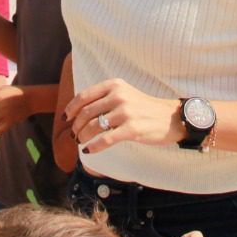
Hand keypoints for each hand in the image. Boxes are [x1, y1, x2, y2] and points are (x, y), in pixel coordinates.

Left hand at [66, 79, 181, 153]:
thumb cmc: (143, 108)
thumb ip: (104, 98)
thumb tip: (78, 112)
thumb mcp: (124, 94)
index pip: (84, 96)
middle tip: (74, 135)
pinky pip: (105, 140)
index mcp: (114, 85)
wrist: (171, 118)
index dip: (71, 108)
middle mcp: (119, 96)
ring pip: (94, 126)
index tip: (66, 118)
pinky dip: (93, 147)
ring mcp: (126, 112)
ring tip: (81, 142)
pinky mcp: (132, 129)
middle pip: (86, 113)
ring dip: (83, 137)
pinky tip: (88, 151)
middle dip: (76, 126)